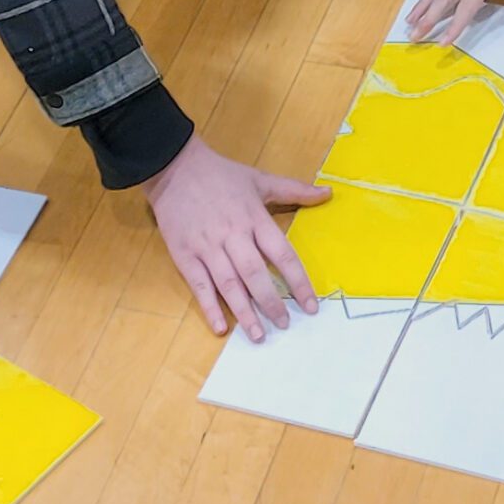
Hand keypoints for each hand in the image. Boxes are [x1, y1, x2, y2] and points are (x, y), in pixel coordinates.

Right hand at [141, 134, 329, 341]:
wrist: (174, 167)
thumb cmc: (221, 175)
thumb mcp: (260, 179)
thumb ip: (295, 190)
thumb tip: (328, 194)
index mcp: (254, 218)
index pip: (282, 255)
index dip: (298, 282)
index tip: (310, 306)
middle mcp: (233, 236)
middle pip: (255, 274)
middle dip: (272, 302)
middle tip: (285, 325)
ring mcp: (207, 247)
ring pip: (229, 284)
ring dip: (245, 311)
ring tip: (258, 335)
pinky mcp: (184, 254)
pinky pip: (199, 285)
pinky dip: (210, 307)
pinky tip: (221, 327)